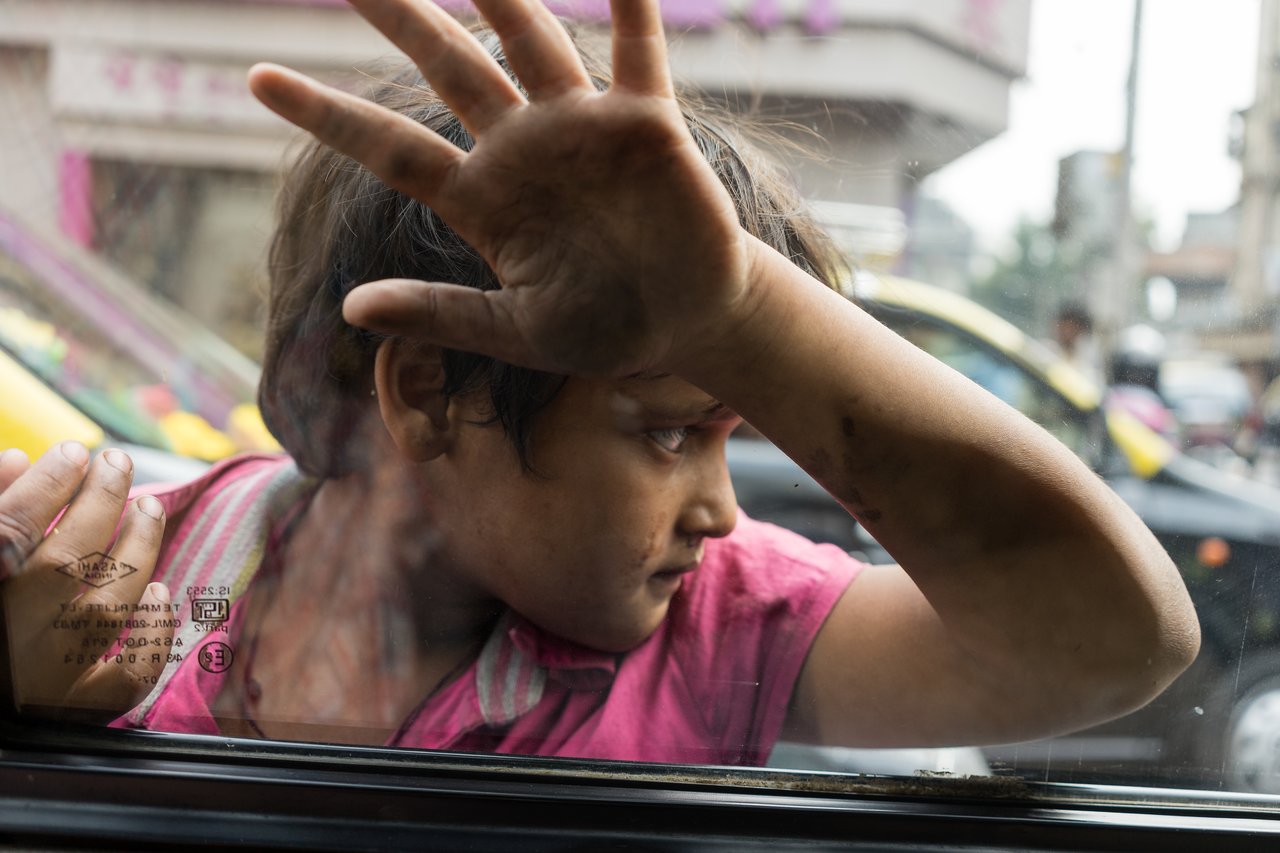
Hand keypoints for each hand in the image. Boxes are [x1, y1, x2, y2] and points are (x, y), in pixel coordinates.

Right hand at [0, 444, 171, 718]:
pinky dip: (151, 636)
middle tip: (118, 462)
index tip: (75, 452)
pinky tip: (160, 596)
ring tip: (149, 508)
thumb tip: (17, 459)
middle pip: (66, 558)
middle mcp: (11, 634)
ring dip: (137, 550)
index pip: (15, 525)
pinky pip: (125, 678)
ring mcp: (45, 677)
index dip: (50, 481)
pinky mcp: (71, 710)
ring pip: (108, 607)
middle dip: (100, 501)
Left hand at [247, 0, 756, 377]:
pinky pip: (636, 52)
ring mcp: (581, 128)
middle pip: (447, 66)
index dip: (326, 113)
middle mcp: (521, 149)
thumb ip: (441, 312)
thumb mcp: (514, 332)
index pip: (391, 148)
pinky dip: (628, 6)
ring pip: (529, 39)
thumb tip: (351, 309)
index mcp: (482, 199)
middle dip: (398, 13)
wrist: (684, 323)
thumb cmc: (601, 330)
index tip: (256, 78)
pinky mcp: (646, 124)